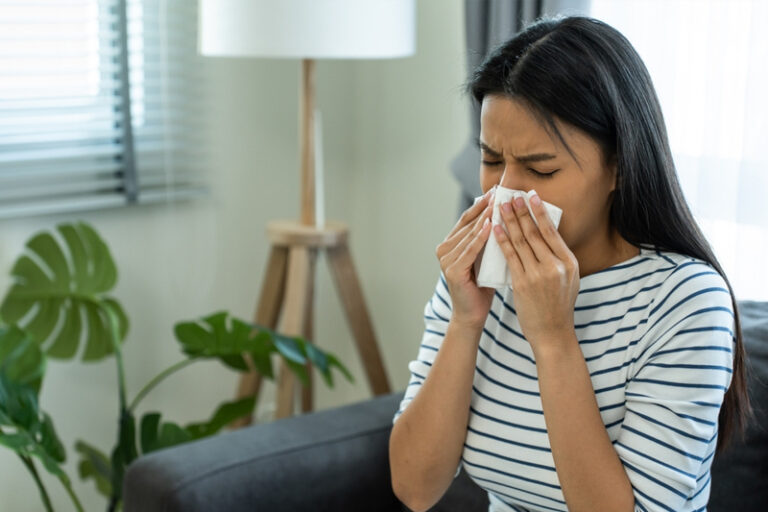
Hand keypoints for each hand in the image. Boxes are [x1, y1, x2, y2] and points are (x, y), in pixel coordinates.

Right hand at [436, 188, 495, 329]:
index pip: (468, 219)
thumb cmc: (482, 287)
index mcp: (451, 244)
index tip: (497, 190)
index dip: (482, 205)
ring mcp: (445, 260)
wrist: (472, 315)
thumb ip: (487, 240)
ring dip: (484, 218)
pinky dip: (479, 238)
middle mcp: (444, 249)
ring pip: (469, 234)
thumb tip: (504, 216)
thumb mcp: (485, 258)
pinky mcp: (452, 270)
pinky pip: (469, 250)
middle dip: (485, 208)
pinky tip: (490, 226)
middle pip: (468, 224)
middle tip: (500, 192)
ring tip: (498, 205)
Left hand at [493, 192, 579, 351]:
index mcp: (569, 262)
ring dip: (510, 221)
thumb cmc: (558, 305)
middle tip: (512, 195)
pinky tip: (495, 229)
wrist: (552, 333)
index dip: (540, 212)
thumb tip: (546, 234)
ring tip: (501, 206)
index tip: (531, 196)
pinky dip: (502, 240)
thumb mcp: (568, 279)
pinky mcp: (523, 283)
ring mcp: (539, 274)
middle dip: (522, 212)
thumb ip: (557, 258)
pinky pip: (510, 256)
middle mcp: (556, 266)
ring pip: (521, 241)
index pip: (552, 231)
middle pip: (535, 232)